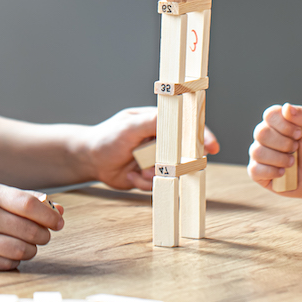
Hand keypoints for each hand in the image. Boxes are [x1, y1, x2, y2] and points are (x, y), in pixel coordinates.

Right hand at [0, 182, 63, 269]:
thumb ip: (25, 199)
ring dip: (32, 250)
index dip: (49, 216)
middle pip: (29, 230)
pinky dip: (15, 260)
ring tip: (29, 245)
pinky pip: (6, 263)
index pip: (30, 205)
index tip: (58, 223)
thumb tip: (58, 210)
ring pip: (20, 250)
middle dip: (44, 235)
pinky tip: (12, 252)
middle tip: (44, 235)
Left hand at [75, 106, 220, 191]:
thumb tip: (174, 116)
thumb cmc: (107, 138)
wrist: (89, 160)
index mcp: (159, 122)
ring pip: (171, 172)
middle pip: (182, 153)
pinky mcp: (151, 176)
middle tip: (155, 165)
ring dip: (154, 174)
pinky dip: (144, 183)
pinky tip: (130, 175)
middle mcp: (161, 141)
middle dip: (171, 163)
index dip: (202, 135)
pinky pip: (158, 185)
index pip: (186, 126)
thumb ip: (152, 122)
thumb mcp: (129, 127)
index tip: (211, 146)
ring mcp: (157, 159)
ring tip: (137, 169)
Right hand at [248, 103, 301, 197]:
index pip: (269, 115)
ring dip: (279, 159)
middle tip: (296, 148)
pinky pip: (254, 170)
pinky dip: (272, 172)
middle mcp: (264, 136)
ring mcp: (260, 154)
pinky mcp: (258, 172)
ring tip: (292, 162)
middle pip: (261, 133)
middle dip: (283, 143)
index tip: (299, 134)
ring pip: (257, 152)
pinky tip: (283, 172)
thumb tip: (286, 107)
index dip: (284, 125)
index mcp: (276, 122)